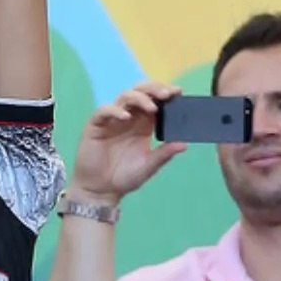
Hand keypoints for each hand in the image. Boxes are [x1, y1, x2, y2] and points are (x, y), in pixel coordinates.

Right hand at [70, 84, 188, 203]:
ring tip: (152, 107)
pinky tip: (126, 117)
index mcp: (143, 125)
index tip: (178, 92)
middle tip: (167, 94)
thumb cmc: (125, 177)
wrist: (101, 190)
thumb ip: (164, 154)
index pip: (155, 102)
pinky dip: (115, 111)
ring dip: (139, 98)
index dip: (165, 94)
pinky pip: (104, 111)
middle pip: (141, 93)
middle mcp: (129, 118)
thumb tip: (184, 144)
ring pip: (125, 97)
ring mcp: (112, 120)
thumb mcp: (149, 166)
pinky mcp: (96, 125)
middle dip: (154, 90)